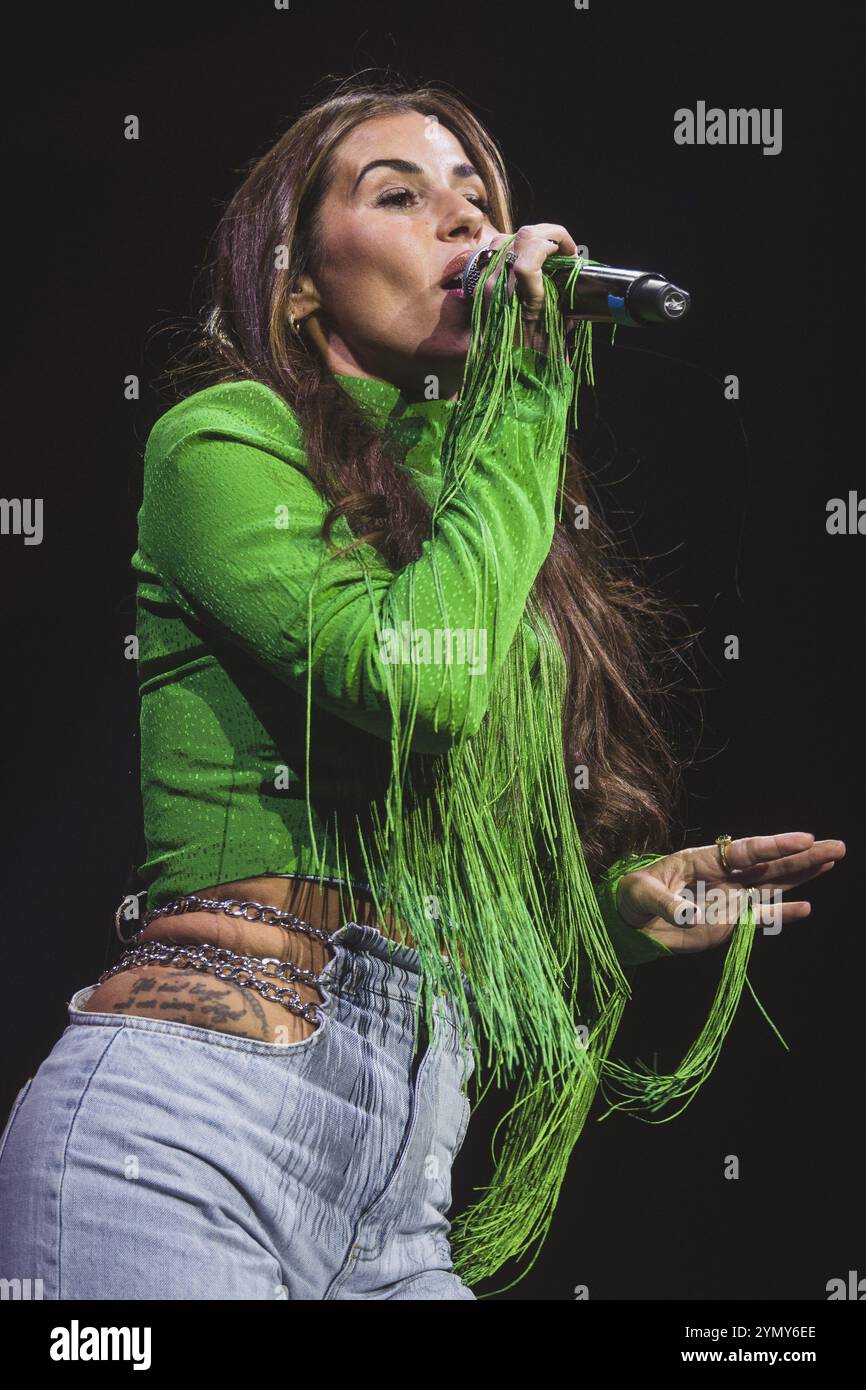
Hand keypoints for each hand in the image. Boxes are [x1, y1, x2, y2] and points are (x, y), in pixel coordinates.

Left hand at [480, 223, 581, 352]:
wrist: (504, 369)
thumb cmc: (536, 352)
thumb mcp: (557, 324)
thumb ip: (561, 292)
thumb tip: (570, 266)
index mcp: (520, 299)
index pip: (530, 255)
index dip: (555, 242)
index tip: (569, 252)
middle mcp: (498, 287)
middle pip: (521, 236)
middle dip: (548, 234)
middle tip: (562, 248)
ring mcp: (486, 283)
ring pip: (506, 238)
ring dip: (529, 238)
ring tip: (544, 251)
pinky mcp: (480, 283)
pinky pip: (494, 251)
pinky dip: (513, 247)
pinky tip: (525, 258)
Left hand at [615, 832, 845, 954]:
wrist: (630, 922)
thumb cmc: (634, 896)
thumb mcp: (642, 893)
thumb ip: (666, 903)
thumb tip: (688, 916)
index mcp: (705, 859)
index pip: (747, 850)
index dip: (776, 845)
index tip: (805, 839)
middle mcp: (725, 876)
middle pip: (770, 864)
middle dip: (803, 856)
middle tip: (837, 847)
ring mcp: (731, 899)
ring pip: (774, 885)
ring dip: (803, 876)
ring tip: (832, 861)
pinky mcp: (730, 922)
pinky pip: (760, 917)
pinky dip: (782, 913)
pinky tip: (805, 908)